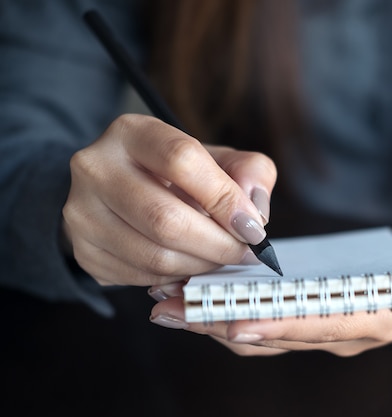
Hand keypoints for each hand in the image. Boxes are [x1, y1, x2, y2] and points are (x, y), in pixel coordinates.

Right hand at [62, 114, 275, 286]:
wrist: (123, 193)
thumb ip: (249, 172)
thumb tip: (255, 212)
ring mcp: (82, 212)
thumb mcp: (218, 160)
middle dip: (217, 244)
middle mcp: (96, 168)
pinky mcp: (83, 250)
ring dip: (201, 265)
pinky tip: (192, 265)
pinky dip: (177, 277)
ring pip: (154, 255)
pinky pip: (142, 276)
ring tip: (222, 259)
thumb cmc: (180, 175)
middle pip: (165, 218)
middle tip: (244, 252)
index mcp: (132, 133)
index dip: (224, 198)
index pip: (181, 160)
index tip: (253, 227)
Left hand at [148, 234, 391, 355]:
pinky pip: (262, 322)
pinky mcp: (310, 319)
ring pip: (260, 333)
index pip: (321, 324)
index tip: (234, 321)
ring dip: (211, 320)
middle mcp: (342, 333)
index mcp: (375, 319)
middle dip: (221, 323)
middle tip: (169, 308)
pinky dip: (226, 311)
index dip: (279, 325)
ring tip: (165, 301)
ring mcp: (323, 330)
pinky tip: (195, 295)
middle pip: (275, 333)